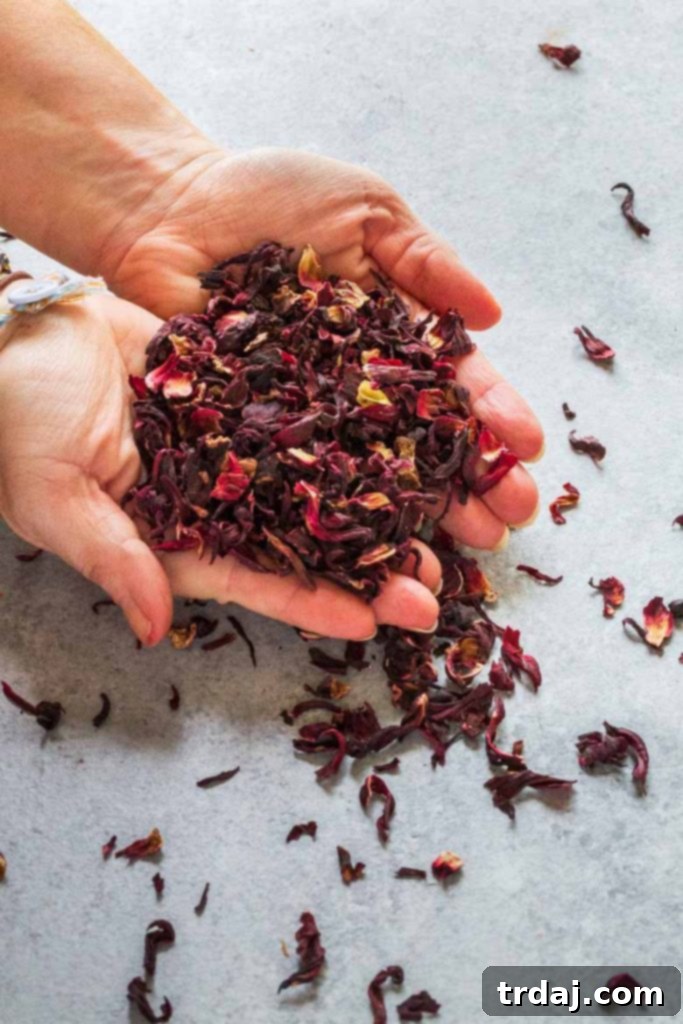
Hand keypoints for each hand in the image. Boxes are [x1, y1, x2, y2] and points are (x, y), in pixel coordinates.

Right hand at [0, 293, 440, 641]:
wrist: (14, 335)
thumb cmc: (17, 423)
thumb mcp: (55, 497)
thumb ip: (114, 558)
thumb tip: (154, 629)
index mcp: (175, 536)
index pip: (255, 580)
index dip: (315, 601)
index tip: (377, 620)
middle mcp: (215, 495)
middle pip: (304, 535)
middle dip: (368, 560)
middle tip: (437, 581)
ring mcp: (232, 439)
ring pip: (317, 472)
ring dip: (377, 490)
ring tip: (441, 508)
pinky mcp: (239, 383)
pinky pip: (300, 401)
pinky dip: (348, 413)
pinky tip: (403, 418)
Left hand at [103, 147, 543, 549]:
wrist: (166, 203)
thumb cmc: (267, 195)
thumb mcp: (366, 209)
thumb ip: (427, 260)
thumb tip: (495, 314)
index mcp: (390, 333)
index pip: (452, 381)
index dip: (492, 414)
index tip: (527, 448)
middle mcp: (354, 384)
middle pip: (420, 440)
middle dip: (471, 481)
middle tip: (510, 519)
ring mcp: (303, 414)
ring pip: (367, 473)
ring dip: (417, 514)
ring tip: (462, 551)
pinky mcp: (249, 433)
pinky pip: (292, 479)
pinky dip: (329, 517)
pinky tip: (367, 551)